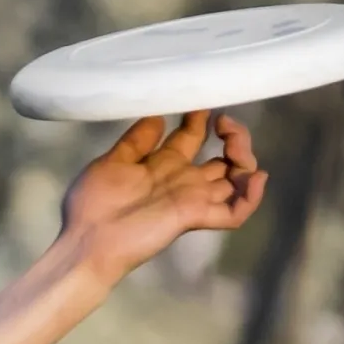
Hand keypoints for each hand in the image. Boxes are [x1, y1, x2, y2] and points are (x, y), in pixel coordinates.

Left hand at [61, 111, 267, 285]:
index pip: (192, 137)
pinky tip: (256, 178)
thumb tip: (157, 115)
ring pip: (235, 182)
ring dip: (245, 160)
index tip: (203, 104)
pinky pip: (234, 213)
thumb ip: (136, 141)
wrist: (87, 239)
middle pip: (222, 159)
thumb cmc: (93, 203)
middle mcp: (183, 180)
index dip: (201, 119)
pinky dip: (252, 198)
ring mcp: (192, 199)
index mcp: (163, 164)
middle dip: (233, 137)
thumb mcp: (111, 162)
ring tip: (235, 146)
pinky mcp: (195, 217)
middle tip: (224, 123)